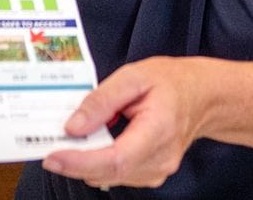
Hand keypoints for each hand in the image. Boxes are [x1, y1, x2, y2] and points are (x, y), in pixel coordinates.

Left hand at [42, 57, 212, 190]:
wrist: (202, 96)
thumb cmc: (171, 82)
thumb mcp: (134, 76)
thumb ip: (102, 100)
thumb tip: (74, 126)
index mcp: (159, 130)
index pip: (115, 159)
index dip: (80, 162)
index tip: (53, 156)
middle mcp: (160, 159)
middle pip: (108, 172)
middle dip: (75, 161)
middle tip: (50, 143)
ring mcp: (158, 171)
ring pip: (109, 177)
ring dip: (87, 162)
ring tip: (77, 138)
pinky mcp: (152, 174)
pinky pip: (117, 175)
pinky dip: (100, 163)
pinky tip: (97, 143)